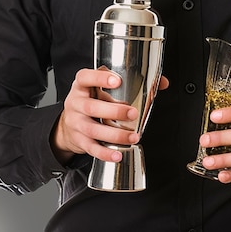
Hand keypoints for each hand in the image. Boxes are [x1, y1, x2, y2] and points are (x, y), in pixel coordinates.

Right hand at [51, 68, 168, 164]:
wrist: (68, 123)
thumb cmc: (92, 99)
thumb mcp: (101, 86)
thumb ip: (129, 81)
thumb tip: (162, 83)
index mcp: (81, 86)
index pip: (85, 77)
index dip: (100, 78)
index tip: (117, 80)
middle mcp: (76, 103)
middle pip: (92, 107)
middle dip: (114, 111)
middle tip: (133, 113)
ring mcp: (76, 123)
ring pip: (93, 130)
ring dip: (115, 134)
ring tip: (134, 136)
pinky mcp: (79, 140)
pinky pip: (91, 148)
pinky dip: (105, 153)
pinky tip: (118, 154)